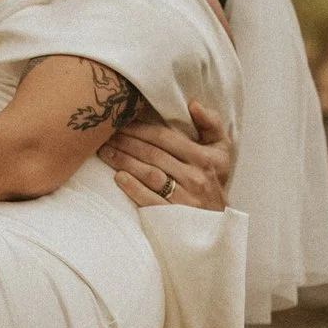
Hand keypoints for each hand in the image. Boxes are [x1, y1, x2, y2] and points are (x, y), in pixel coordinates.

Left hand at [99, 100, 233, 209]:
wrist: (218, 222)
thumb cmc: (215, 179)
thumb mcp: (221, 149)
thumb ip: (211, 123)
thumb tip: (193, 104)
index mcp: (204, 158)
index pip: (165, 138)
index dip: (140, 129)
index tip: (122, 122)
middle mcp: (195, 177)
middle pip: (153, 154)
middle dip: (126, 142)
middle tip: (106, 135)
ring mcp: (184, 198)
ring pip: (149, 174)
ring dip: (124, 161)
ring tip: (106, 152)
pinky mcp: (173, 217)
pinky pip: (150, 200)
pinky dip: (132, 187)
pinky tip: (118, 177)